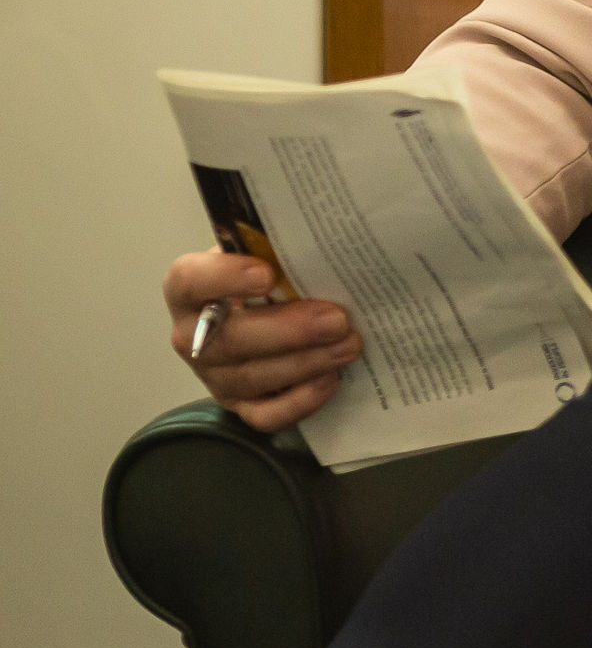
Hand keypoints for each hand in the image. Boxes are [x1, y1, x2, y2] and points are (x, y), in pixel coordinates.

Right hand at [164, 250, 359, 431]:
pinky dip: (299, 401)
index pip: (188, 281)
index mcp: (191, 289)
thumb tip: (323, 232)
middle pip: (227, 340)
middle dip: (288, 331)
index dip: (223, 278)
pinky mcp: (238, 404)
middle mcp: (193, 335)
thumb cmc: (269, 273)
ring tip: (348, 345)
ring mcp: (213, 374)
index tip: (266, 273)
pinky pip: (263, 415)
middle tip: (337, 319)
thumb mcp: (266, 250)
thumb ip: (279, 244)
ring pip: (250, 378)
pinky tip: (330, 379)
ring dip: (305, 363)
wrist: (266, 308)